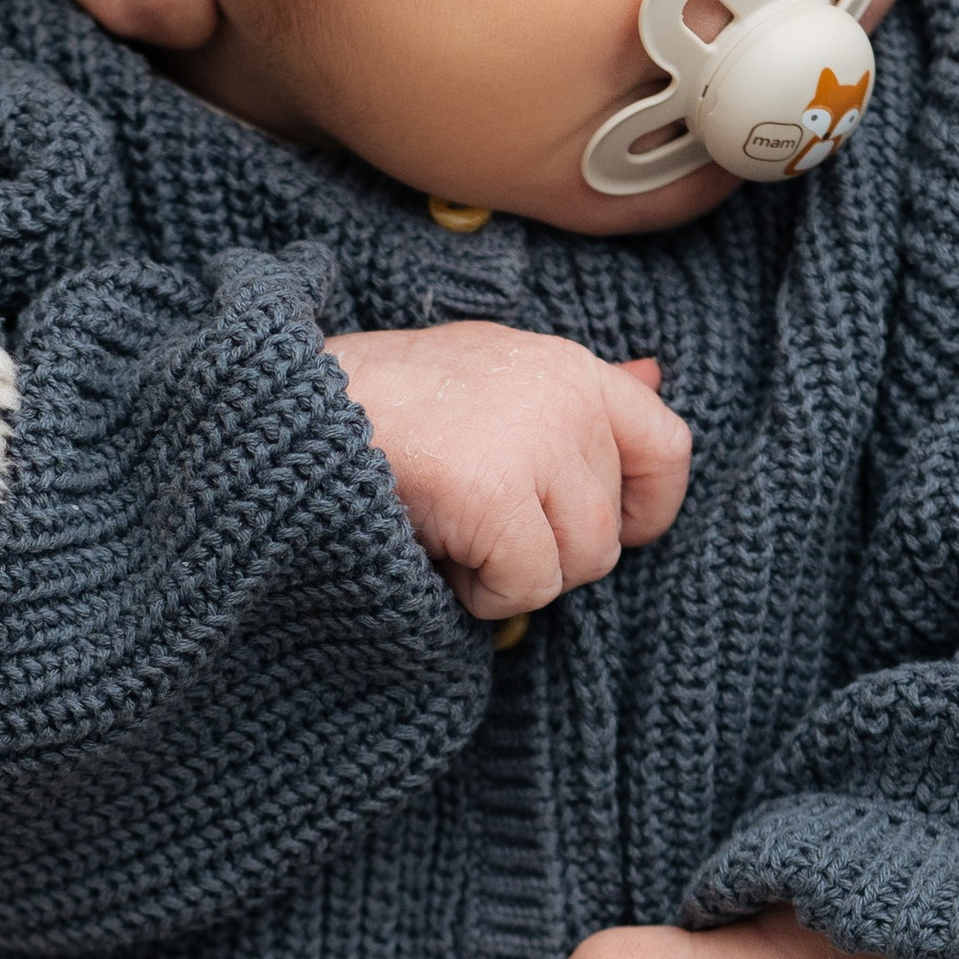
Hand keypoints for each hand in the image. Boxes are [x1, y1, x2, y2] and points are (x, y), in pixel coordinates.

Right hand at [326, 324, 689, 617]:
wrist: (291, 411)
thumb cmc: (381, 402)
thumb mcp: (489, 375)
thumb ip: (573, 394)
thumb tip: (658, 375)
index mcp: (566, 364)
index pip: (667, 447)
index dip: (646, 509)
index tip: (598, 532)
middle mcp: (564, 396)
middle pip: (610, 528)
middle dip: (547, 552)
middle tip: (475, 529)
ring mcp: (532, 441)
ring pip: (580, 564)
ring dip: (514, 576)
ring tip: (451, 537)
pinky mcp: (491, 492)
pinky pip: (528, 586)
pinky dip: (482, 594)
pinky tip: (436, 552)